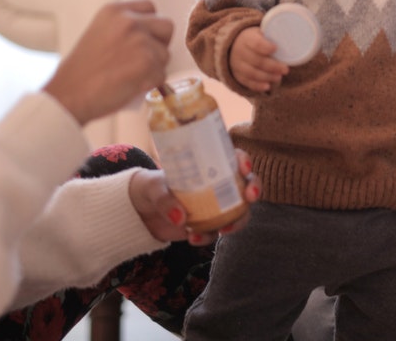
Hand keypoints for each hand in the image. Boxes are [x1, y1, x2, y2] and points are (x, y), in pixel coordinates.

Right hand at [43, 0, 173, 124]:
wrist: (69, 94)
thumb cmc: (81, 71)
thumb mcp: (99, 33)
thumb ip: (124, 28)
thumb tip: (150, 36)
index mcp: (115, 11)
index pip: (150, 7)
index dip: (150, 25)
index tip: (142, 38)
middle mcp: (129, 21)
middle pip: (166, 26)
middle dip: (159, 43)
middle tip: (143, 58)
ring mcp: (140, 41)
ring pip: (165, 54)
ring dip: (154, 67)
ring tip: (129, 75)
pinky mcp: (148, 63)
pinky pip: (162, 74)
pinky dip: (150, 83)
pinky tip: (130, 85)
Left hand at [128, 150, 262, 244]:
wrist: (141, 212)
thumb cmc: (151, 188)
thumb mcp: (154, 188)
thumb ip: (165, 200)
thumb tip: (181, 218)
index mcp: (208, 166)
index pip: (232, 158)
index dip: (244, 160)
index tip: (244, 168)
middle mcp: (218, 184)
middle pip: (246, 183)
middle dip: (254, 189)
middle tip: (250, 197)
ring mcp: (215, 206)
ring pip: (240, 211)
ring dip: (238, 220)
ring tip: (223, 230)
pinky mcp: (207, 225)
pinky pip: (217, 232)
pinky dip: (208, 236)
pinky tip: (193, 238)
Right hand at [227, 26, 289, 92]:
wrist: (235, 46)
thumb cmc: (255, 39)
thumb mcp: (261, 33)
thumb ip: (274, 35)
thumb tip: (297, 35)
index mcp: (247, 38)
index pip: (255, 43)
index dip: (265, 47)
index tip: (276, 48)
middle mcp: (240, 52)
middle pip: (256, 60)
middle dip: (272, 66)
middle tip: (286, 69)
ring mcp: (237, 65)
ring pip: (252, 73)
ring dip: (267, 76)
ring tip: (279, 77)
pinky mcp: (238, 76)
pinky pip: (247, 82)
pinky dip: (257, 86)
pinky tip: (267, 86)